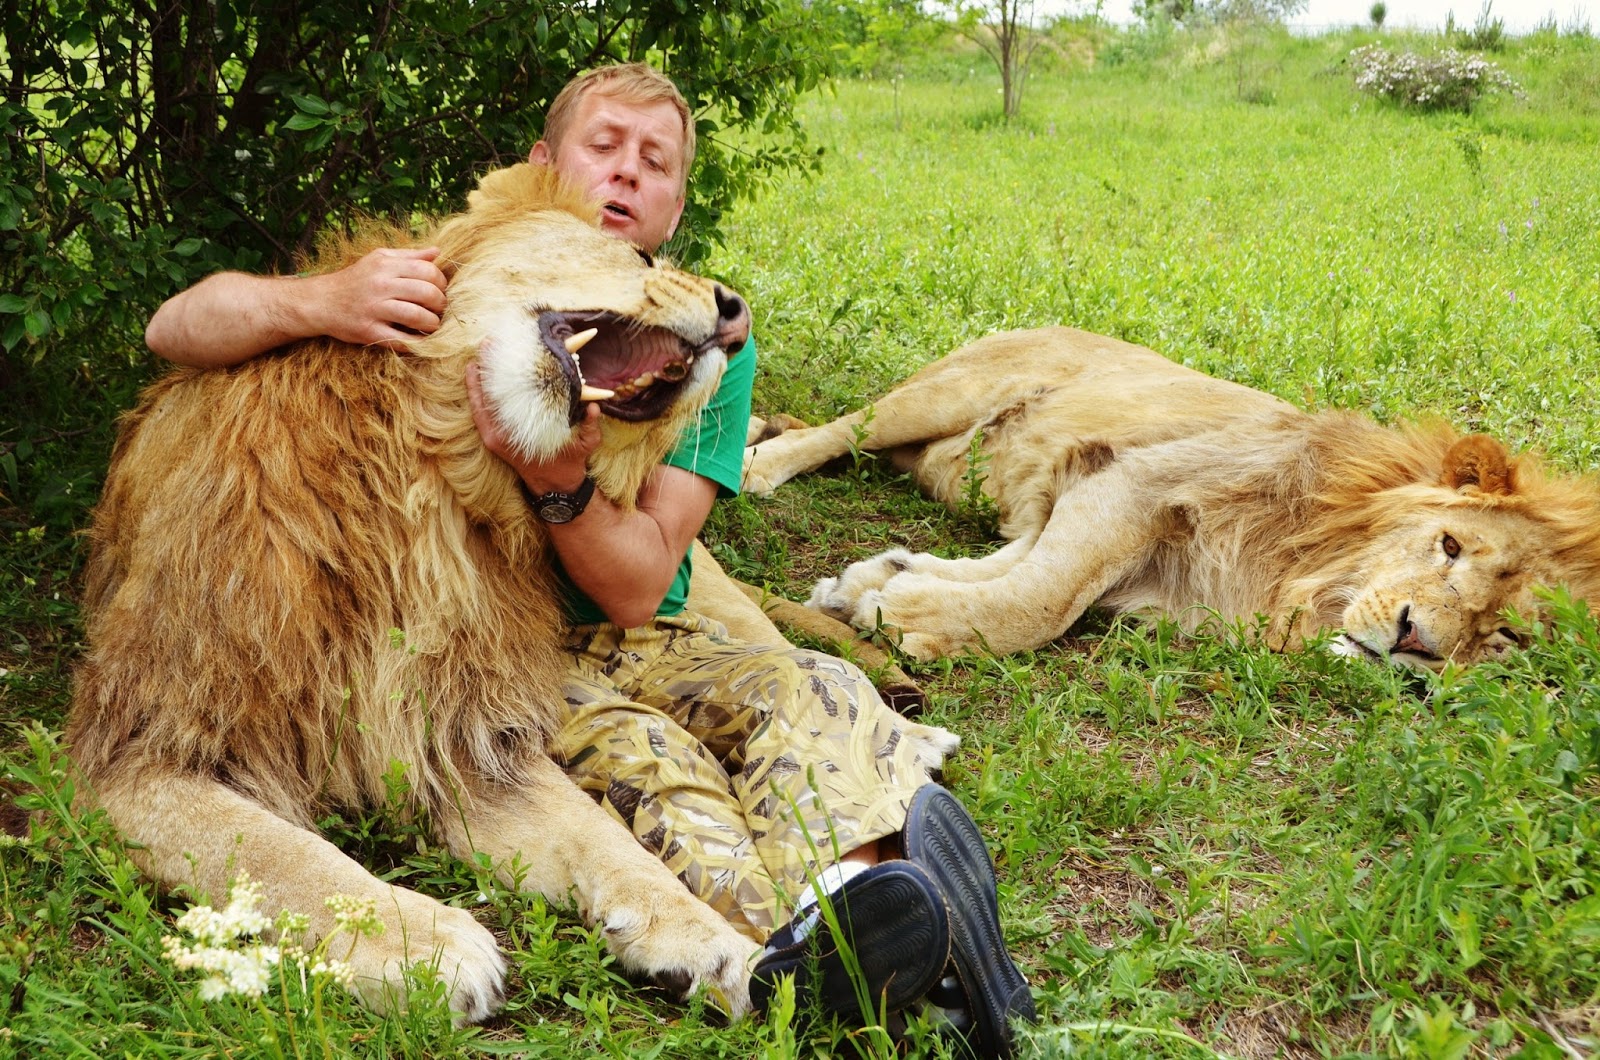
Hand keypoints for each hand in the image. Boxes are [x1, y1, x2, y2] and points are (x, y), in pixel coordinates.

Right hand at [311, 247, 448, 350]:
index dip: (442, 283)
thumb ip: (409, 256)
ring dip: (433, 324)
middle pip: (426, 293)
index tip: (441, 291)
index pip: (427, 271)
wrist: (320, 301)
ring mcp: (374, 309)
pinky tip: (423, 341)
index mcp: (386, 265)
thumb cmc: (355, 279)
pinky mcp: (368, 331)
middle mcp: (380, 285)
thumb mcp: (379, 259)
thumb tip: (438, 252)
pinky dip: (417, 343)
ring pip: (416, 316)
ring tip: (433, 325)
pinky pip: (400, 340)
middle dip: (441, 304)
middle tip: (441, 310)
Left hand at [466, 360, 601, 493]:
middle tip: (486, 343)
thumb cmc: (569, 463)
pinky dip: (477, 392)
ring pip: (479, 403)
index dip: (487, 378)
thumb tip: (596, 408)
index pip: (494, 404)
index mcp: (515, 438)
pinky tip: (477, 374)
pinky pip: (480, 411)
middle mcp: (498, 436)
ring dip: (480, 378)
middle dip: (484, 369)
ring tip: (482, 353)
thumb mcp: (584, 445)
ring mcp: (493, 436)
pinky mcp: (493, 436)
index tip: (486, 355)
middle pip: (483, 398)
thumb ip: (590, 427)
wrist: (555, 484)